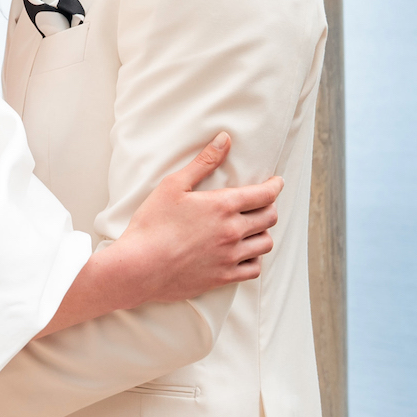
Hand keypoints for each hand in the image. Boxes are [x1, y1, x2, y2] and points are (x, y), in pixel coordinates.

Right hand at [114, 131, 282, 303]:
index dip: (275, 186)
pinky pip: (253, 269)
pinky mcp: (223, 277)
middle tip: (262, 204)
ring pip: (265, 244)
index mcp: (223, 206)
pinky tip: (244, 254)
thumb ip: (203, 162)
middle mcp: (232, 231)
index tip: (277, 182)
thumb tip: (225, 139)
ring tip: (253, 229)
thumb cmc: (152, 224)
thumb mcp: (174, 185)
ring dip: (263, 233)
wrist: (139, 268)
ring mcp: (230, 257)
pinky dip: (254, 259)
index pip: (264, 194)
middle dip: (270, 207)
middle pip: (270, 218)